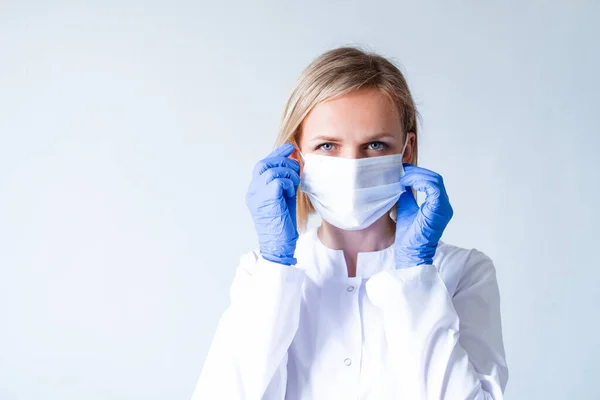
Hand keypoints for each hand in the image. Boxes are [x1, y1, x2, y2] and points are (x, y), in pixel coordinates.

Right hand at [245, 143, 299, 265]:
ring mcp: (257, 195)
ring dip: (289, 175)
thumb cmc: (282, 224)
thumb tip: (293, 163)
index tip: (289, 148)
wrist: (278, 244)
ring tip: (294, 186)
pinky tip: (292, 193)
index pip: (263, 165)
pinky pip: (278, 181)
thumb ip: (285, 182)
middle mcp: (252, 191)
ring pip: (273, 171)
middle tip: (296, 167)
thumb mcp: (283, 198)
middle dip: (283, 161)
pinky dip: (289, 184)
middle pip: (265, 164)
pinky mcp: (266, 199)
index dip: (276, 154)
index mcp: (254, 191)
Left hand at [394, 164, 453, 267]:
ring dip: (417, 175)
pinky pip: (433, 188)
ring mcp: (443, 207)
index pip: (432, 181)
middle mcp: (444, 205)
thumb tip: (402, 180)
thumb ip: (407, 195)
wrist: (410, 253)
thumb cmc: (409, 236)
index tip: (403, 169)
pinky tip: (407, 183)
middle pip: (434, 178)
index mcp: (438, 205)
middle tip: (401, 171)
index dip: (418, 172)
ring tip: (403, 178)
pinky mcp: (438, 210)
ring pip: (435, 180)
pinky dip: (420, 182)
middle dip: (417, 172)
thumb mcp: (406, 208)